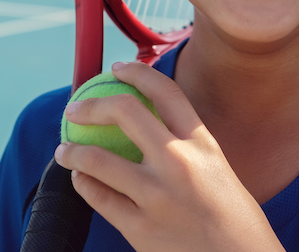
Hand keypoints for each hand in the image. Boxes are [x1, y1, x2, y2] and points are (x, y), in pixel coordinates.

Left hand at [54, 62, 283, 251]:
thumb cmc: (234, 215)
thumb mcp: (216, 166)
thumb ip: (186, 144)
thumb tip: (150, 124)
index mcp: (202, 141)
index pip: (165, 90)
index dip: (138, 72)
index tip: (119, 68)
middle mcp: (178, 161)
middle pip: (126, 112)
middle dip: (93, 104)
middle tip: (76, 108)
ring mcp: (156, 196)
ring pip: (98, 160)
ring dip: (73, 151)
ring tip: (64, 148)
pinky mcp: (140, 230)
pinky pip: (99, 199)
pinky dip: (83, 185)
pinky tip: (80, 180)